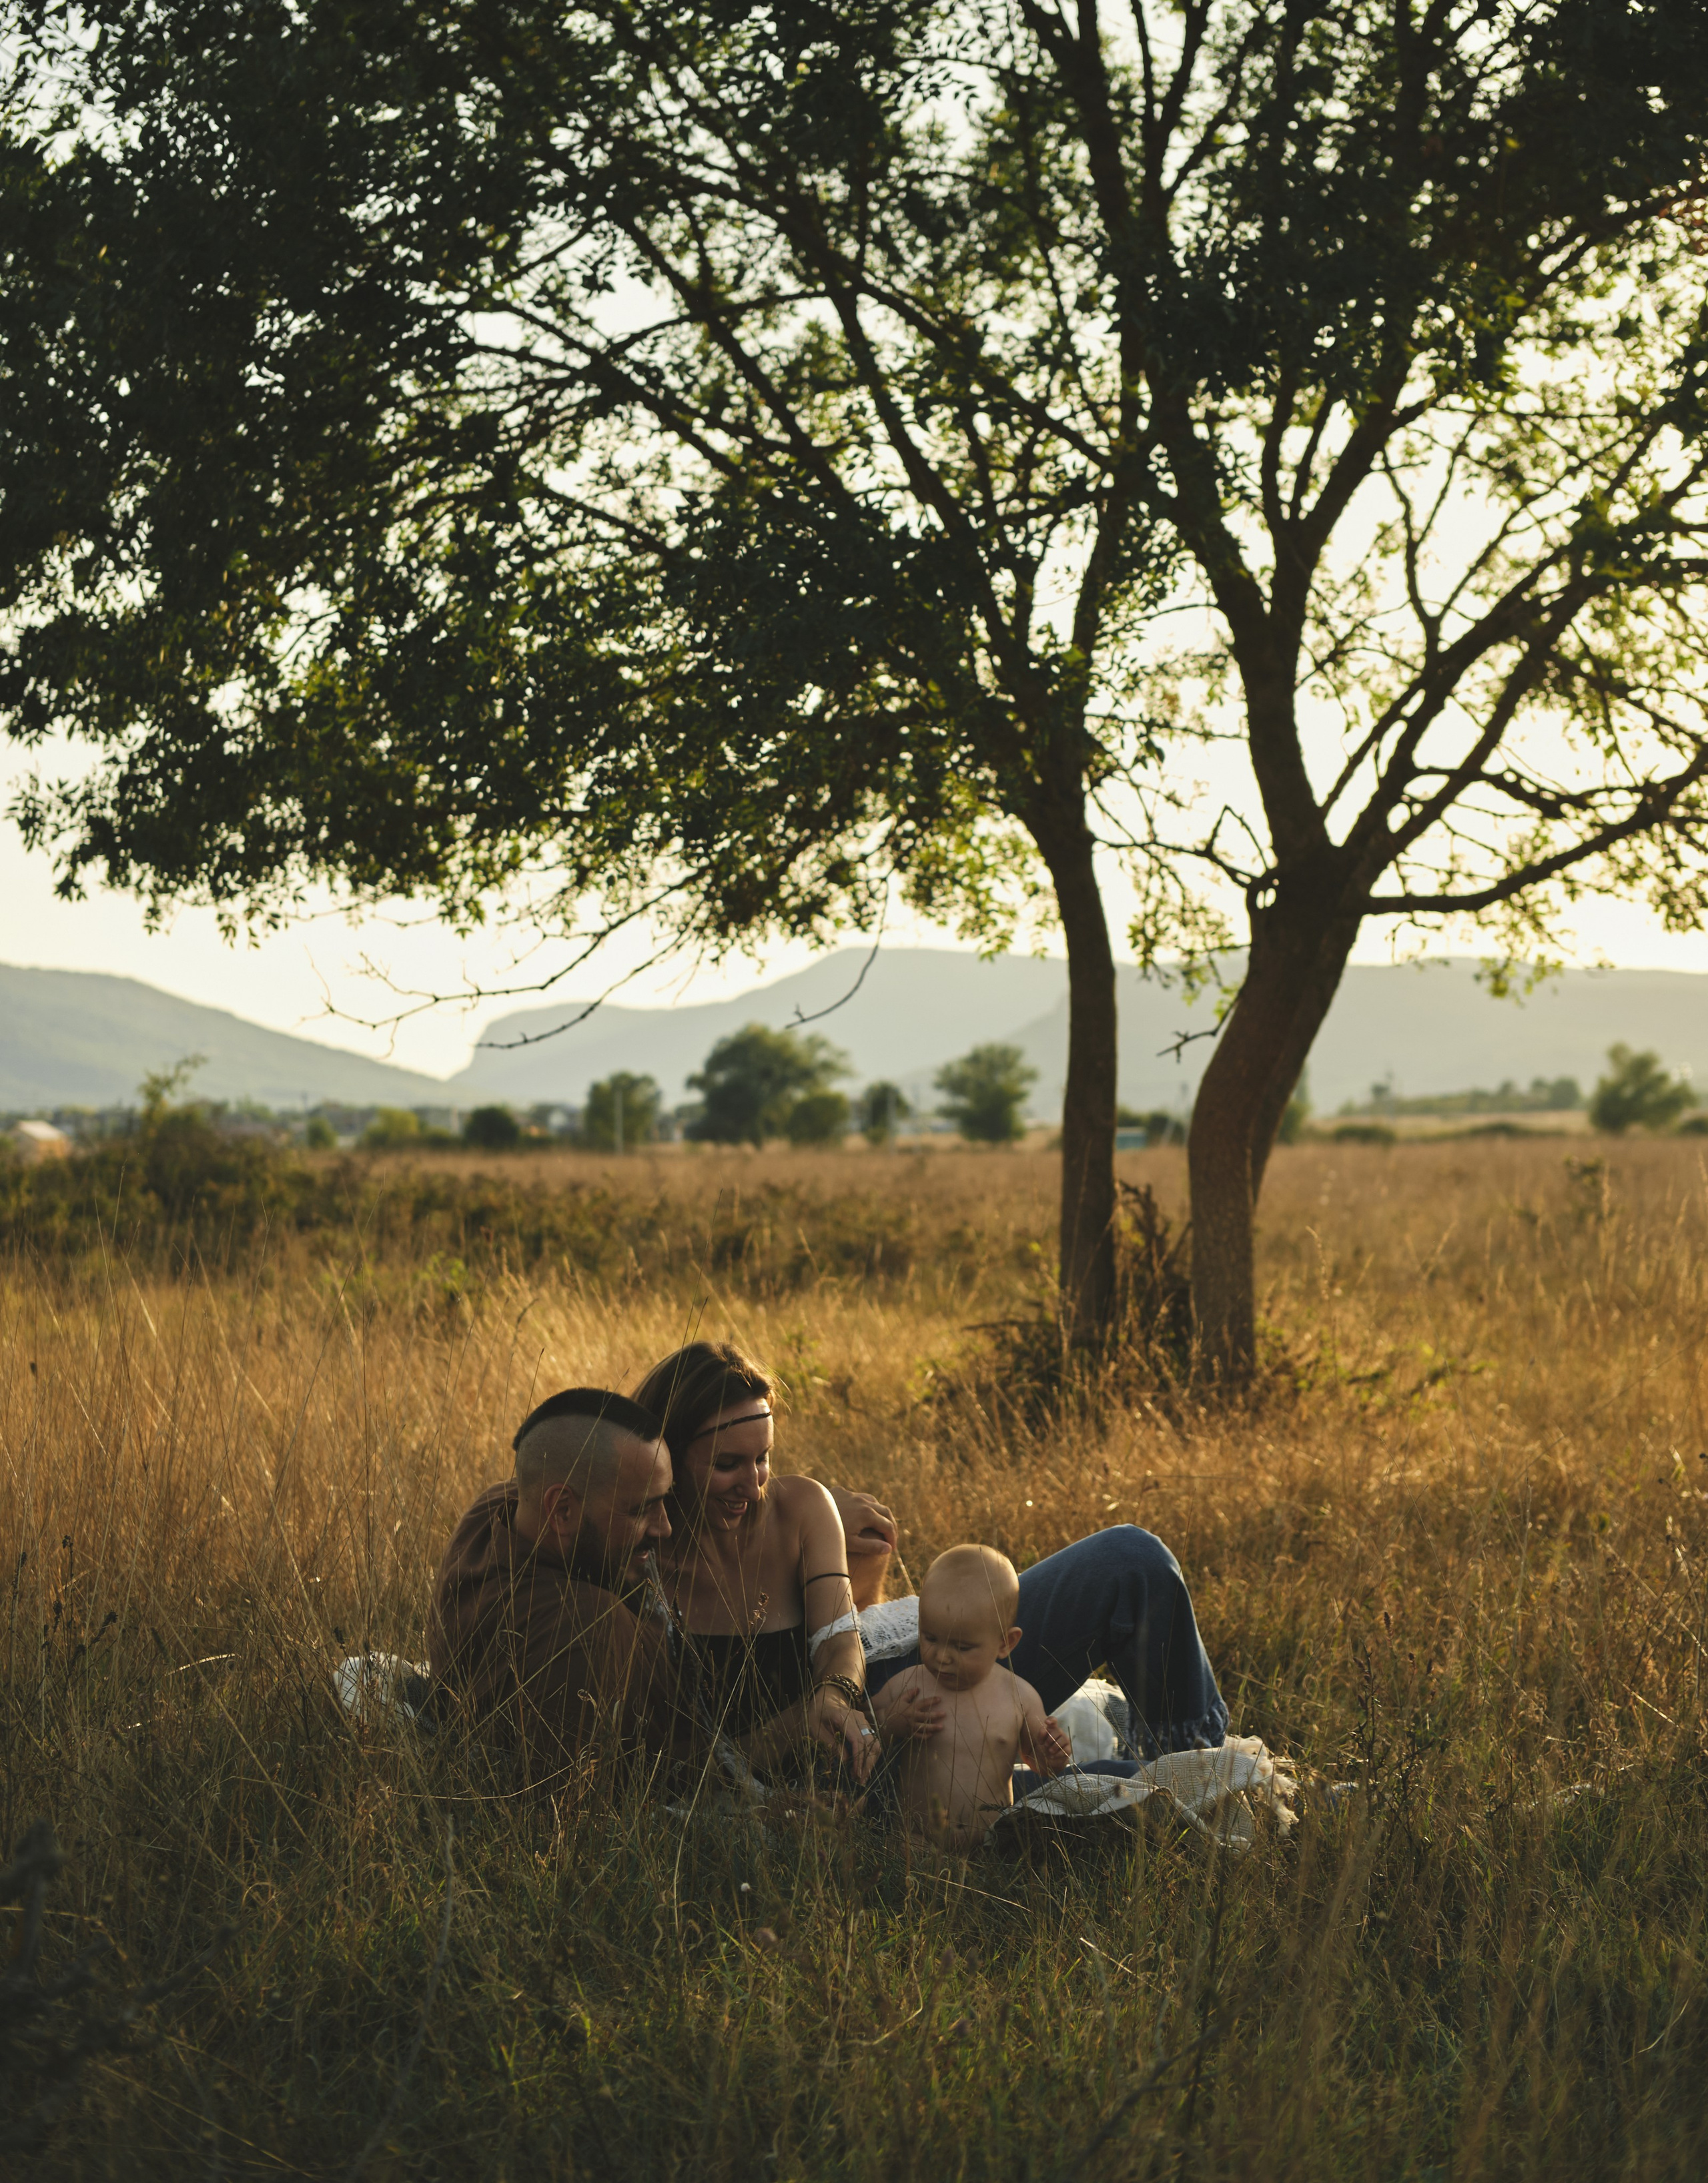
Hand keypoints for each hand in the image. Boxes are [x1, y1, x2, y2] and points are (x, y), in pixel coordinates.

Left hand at [806, 1686, 879, 1783]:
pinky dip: (870, 1756)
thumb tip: (845, 1761)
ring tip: (861, 1777)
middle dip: (867, 1764)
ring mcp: (864, 1721)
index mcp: (844, 1717)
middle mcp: (858, 1717)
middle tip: (860, 1781)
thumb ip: (831, 1744)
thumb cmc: (818, 1716)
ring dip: (871, 1762)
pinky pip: (873, 1742)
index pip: (858, 1740)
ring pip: (875, 1743)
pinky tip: (862, 1767)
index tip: (855, 1775)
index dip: (859, 1759)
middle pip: (871, 1743)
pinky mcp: (866, 1726)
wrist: (825, 1701)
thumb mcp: (816, 1730)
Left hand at [826, 1487, 897, 1609]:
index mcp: (868, 1514)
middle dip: (891, 1525)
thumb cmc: (829, 1533)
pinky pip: (857, 1497)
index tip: (892, 1549)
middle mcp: (863, 1501)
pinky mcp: (840, 1491)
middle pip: (885, 1511)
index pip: (888, 1526)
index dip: (892, 1538)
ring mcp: (852, 1494)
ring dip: (879, 1513)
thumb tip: (888, 1548)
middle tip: (891, 1537)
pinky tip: (859, 1512)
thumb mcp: (851, 1544)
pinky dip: (864, 1505)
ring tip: (879, 1525)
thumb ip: (871, 1546)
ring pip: (872, 1501)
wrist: (806, 1514)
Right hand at [875, 1680, 946, 1743]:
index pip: (923, 1703)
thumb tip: (918, 1688)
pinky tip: (931, 1735)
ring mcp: (910, 1726)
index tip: (940, 1699)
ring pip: (924, 1728)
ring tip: (942, 1727)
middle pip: (926, 1716)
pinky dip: (925, 1736)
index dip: (932, 1700)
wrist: (884, 1721)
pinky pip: (918, 1736)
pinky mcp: (909, 1734)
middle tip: (944, 1714)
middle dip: (936, 1715)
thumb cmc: (893, 1708)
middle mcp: (912, 1717)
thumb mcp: (900, 1699)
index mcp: (910, 1708)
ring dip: (933, 1727)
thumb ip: (909, 1693)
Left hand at [1027, 1715, 1072, 1775]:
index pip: (1053, 1720)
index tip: (1046, 1722)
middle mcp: (1060, 1733)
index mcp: (1052, 1728)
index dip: (1051, 1720)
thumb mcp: (1040, 1740)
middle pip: (1058, 1730)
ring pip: (1063, 1740)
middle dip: (1050, 1739)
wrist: (1049, 1759)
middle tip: (1046, 1745)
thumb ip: (1041, 1734)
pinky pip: (1065, 1750)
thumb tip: (1045, 1730)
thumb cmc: (1044, 1747)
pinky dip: (1057, 1754)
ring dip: (1054, 1747)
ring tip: (1049, 1751)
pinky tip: (1052, 1756)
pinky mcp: (1068, 1749)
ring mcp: (1065, 1740)